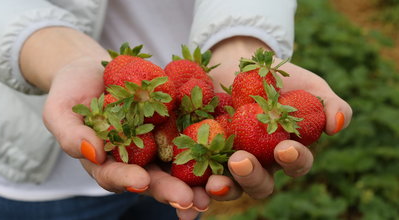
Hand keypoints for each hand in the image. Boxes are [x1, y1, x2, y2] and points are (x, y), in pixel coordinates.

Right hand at [20, 27, 207, 219]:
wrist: (96, 69)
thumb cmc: (72, 91)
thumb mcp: (61, 111)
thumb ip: (71, 135)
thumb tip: (92, 153)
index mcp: (107, 163)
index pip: (116, 177)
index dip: (128, 181)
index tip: (141, 182)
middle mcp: (136, 160)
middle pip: (154, 179)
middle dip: (172, 190)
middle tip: (190, 200)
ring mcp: (158, 143)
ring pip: (178, 165)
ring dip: (197, 178)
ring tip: (215, 188)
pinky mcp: (174, 124)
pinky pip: (192, 135)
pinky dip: (208, 144)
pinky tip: (225, 150)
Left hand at [203, 36, 351, 199]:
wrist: (238, 63)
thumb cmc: (279, 77)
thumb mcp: (308, 85)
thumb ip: (329, 103)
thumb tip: (338, 124)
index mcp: (286, 151)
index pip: (296, 164)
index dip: (294, 161)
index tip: (285, 148)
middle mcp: (259, 162)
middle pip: (260, 184)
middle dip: (252, 177)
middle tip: (241, 161)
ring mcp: (229, 159)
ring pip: (229, 185)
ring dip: (224, 188)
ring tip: (214, 182)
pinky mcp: (202, 152)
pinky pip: (198, 173)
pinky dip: (194, 183)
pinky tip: (187, 187)